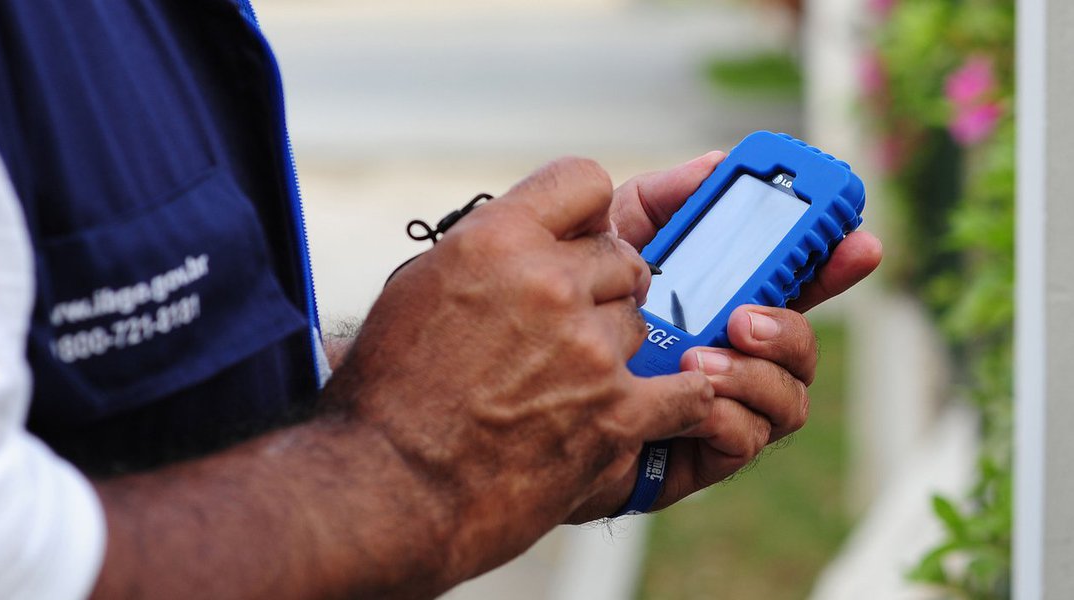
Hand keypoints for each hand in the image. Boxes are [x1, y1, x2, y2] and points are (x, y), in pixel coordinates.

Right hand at [328, 157, 713, 584]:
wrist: (388, 489)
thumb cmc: (388, 394)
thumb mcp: (419, 288)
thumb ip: (485, 249)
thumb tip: (527, 230)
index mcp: (495, 238)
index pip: (584, 180)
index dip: (586, 213)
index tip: (578, 240)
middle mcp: (548, 281)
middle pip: (621, 256)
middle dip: (601, 287)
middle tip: (570, 326)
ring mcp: (588, 347)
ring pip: (638, 321)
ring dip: (615, 348)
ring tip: (568, 384)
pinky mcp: (616, 412)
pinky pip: (685, 390)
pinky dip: (680, 398)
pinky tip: (666, 401)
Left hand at [569, 152, 882, 519]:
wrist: (516, 388)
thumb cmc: (566, 313)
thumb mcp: (608, 244)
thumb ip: (660, 202)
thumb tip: (714, 162)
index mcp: (723, 302)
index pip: (795, 280)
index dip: (834, 260)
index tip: (858, 240)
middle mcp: (735, 355)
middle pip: (803, 342)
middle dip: (795, 325)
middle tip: (747, 314)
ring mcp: (725, 405)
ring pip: (789, 396)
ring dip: (756, 373)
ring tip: (700, 357)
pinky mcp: (702, 452)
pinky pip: (747, 437)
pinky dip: (726, 412)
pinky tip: (688, 396)